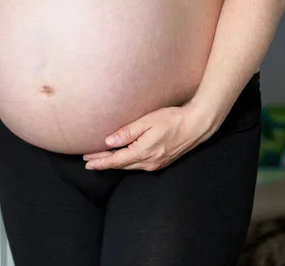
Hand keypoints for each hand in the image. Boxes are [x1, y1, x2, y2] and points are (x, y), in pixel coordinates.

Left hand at [83, 105, 211, 170]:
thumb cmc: (172, 119)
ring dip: (114, 163)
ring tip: (101, 160)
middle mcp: (149, 162)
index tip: (87, 162)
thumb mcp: (147, 122)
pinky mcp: (161, 162)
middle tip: (88, 161)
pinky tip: (121, 159)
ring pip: (130, 166)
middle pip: (121, 165)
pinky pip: (138, 164)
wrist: (197, 125)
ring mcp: (156, 164)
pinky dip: (126, 162)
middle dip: (103, 163)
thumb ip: (127, 132)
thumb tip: (108, 141)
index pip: (116, 160)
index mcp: (143, 152)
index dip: (100, 162)